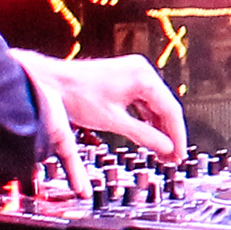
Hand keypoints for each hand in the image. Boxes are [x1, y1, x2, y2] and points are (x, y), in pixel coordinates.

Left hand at [17, 51, 186, 185]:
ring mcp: (132, 73)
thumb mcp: (114, 121)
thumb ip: (145, 135)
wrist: (51, 81)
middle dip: (168, 134)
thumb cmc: (77, 95)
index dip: (177, 137)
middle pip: (165, 107)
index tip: (179, 156)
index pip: (171, 111)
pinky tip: (147, 135)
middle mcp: (141, 71)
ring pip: (154, 105)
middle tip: (172, 158)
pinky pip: (142, 101)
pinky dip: (145, 119)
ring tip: (161, 151)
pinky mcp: (123, 78)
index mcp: (144, 77)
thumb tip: (166, 148)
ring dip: (157, 128)